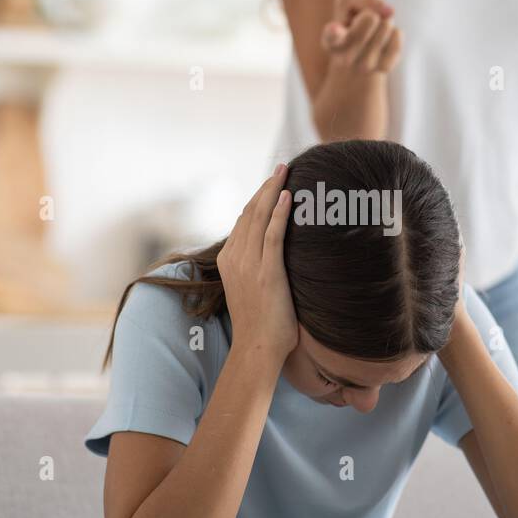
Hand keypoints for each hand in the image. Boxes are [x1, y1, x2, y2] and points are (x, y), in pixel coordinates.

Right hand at [216, 164, 298, 366]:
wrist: (257, 349)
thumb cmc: (262, 326)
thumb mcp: (253, 291)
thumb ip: (258, 270)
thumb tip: (274, 258)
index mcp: (229, 261)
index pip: (243, 220)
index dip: (258, 199)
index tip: (272, 184)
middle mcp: (235, 258)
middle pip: (250, 212)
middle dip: (266, 187)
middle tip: (281, 168)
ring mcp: (249, 264)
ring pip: (259, 217)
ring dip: (273, 190)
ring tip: (286, 172)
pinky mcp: (267, 272)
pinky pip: (272, 234)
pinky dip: (279, 212)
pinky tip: (288, 196)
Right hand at [320, 0, 401, 75]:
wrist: (356, 64)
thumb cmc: (350, 26)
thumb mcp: (347, 6)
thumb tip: (389, 11)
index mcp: (331, 41)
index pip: (332, 36)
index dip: (334, 31)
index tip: (335, 28)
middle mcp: (345, 58)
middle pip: (370, 17)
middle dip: (371, 13)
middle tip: (364, 24)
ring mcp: (365, 66)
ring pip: (386, 24)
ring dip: (383, 23)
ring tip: (372, 35)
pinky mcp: (384, 68)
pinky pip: (397, 34)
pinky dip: (394, 33)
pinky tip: (382, 44)